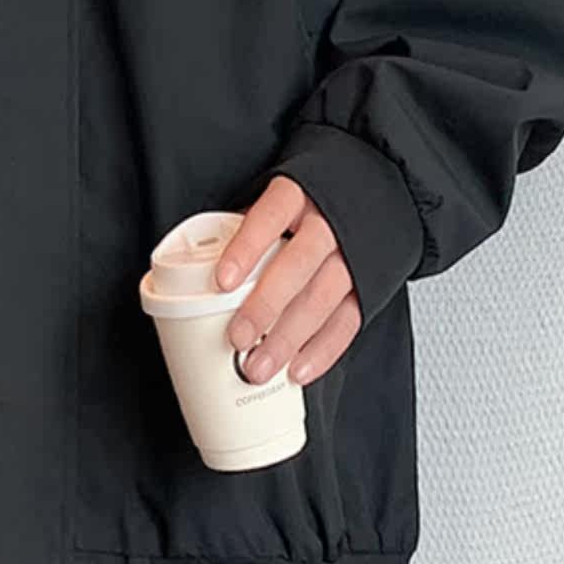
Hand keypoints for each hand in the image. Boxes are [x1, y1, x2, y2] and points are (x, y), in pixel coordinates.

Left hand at [215, 176, 361, 387]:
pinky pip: (349, 321)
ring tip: (259, 366)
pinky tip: (298, 370)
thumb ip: (245, 228)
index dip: (246, 248)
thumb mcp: (274, 200)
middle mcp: (329, 223)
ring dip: (289, 338)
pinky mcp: (370, 285)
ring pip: (323, 298)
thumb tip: (193, 270)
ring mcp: (353, 255)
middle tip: (237, 337)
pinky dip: (323, 350)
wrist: (370, 193)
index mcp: (297, 195)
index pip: (270, 215)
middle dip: (266, 305)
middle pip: (298, 264)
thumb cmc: (306, 204)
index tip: (222, 281)